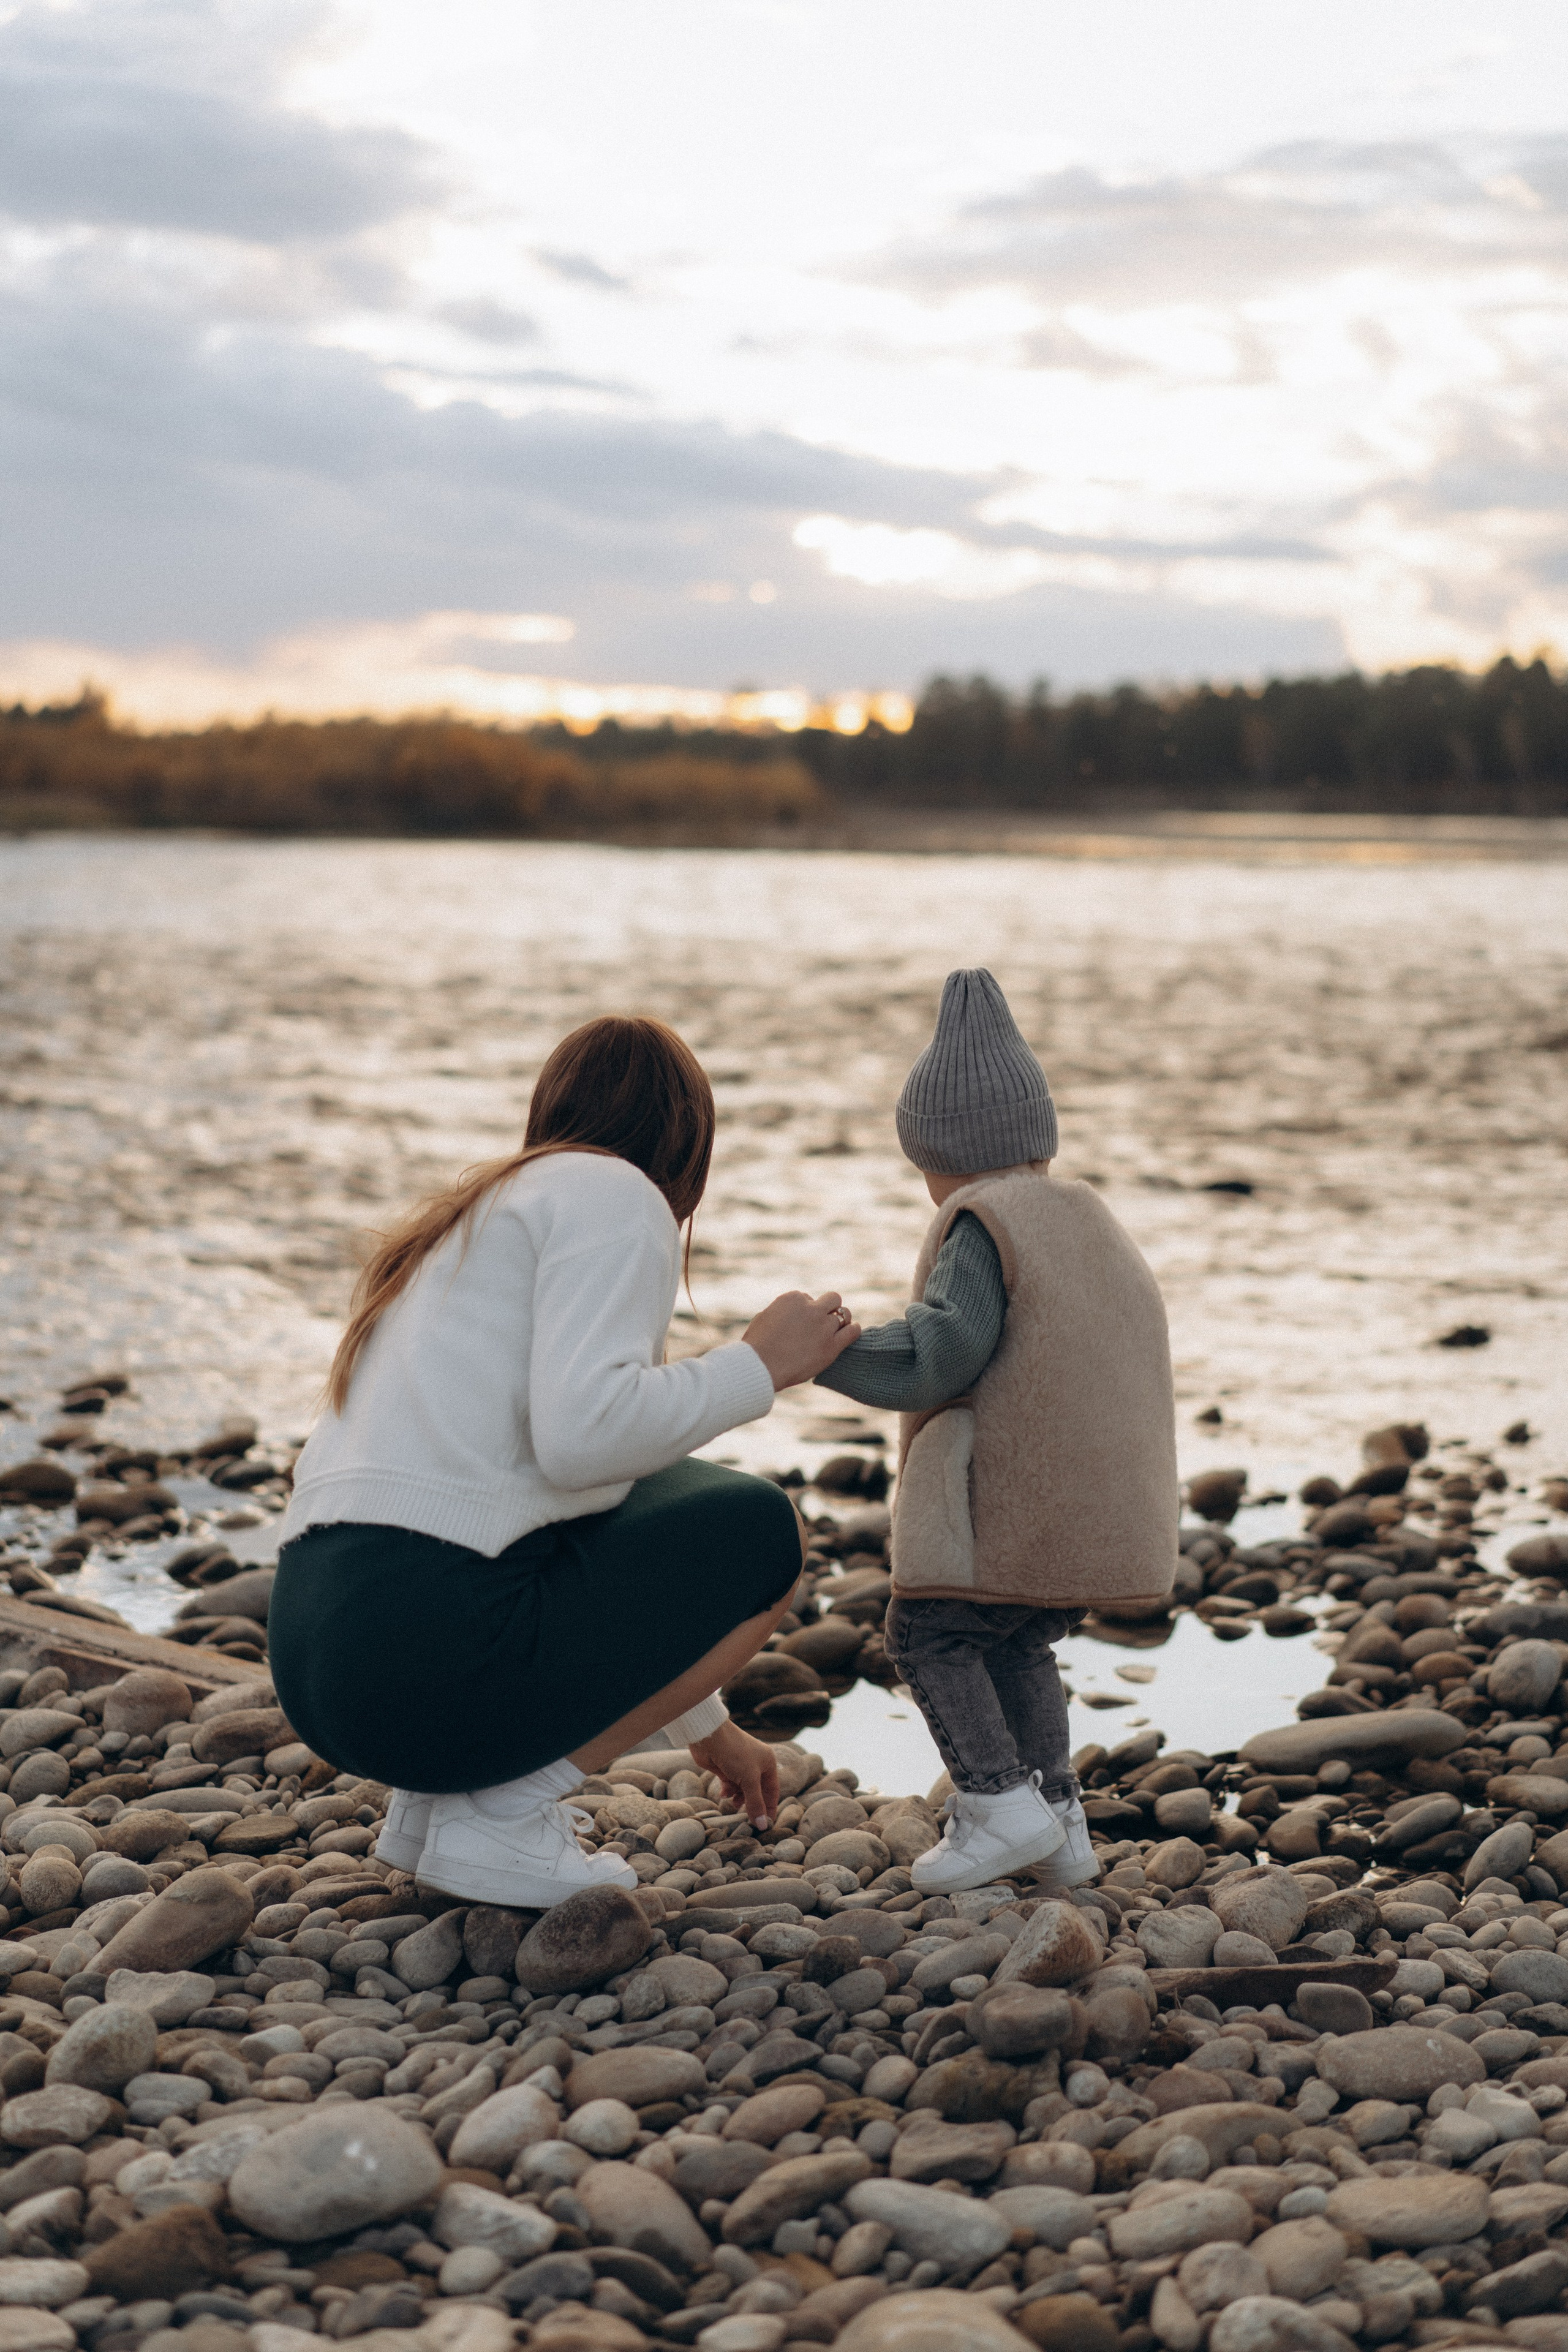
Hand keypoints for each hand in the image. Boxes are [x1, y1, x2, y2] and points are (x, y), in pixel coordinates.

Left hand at [689, 1721, 780, 1830]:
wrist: (710, 1737)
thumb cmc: (734, 1753)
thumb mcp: (749, 1780)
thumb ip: (755, 1803)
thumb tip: (763, 1826)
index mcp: (767, 1763)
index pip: (772, 1791)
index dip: (769, 1808)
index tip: (766, 1825)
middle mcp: (755, 1764)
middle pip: (757, 1792)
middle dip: (752, 1804)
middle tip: (747, 1820)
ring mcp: (740, 1766)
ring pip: (743, 1790)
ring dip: (739, 1798)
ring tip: (734, 1803)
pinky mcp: (726, 1768)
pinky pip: (730, 1785)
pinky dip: (728, 1791)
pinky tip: (723, 1793)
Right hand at [743, 1290, 860, 1389]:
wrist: (761, 1366)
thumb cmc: (757, 1346)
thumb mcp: (764, 1318)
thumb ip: (780, 1312)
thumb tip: (788, 1316)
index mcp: (793, 1298)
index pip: (808, 1297)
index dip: (806, 1311)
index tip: (801, 1322)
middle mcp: (811, 1309)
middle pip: (832, 1299)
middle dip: (828, 1307)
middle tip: (823, 1321)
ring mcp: (823, 1327)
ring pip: (844, 1314)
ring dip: (841, 1320)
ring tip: (837, 1329)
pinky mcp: (832, 1346)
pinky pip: (852, 1332)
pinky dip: (853, 1330)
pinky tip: (851, 1332)